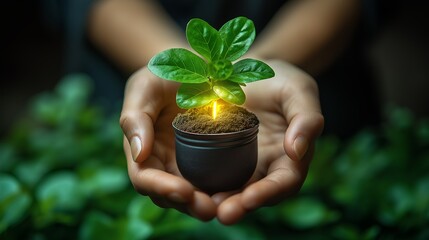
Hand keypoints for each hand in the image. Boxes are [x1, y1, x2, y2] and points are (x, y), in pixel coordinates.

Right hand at [120, 67, 216, 220]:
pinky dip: (223, 189)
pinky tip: (237, 192)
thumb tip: (138, 155)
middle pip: (170, 195)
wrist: (193, 66)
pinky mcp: (210, 158)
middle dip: (187, 204)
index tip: (184, 191)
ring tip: (223, 206)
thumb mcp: (144, 87)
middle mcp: (163, 162)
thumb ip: (135, 118)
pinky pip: (215, 179)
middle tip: (209, 208)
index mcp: (143, 150)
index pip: (145, 178)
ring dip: (206, 203)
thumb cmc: (161, 74)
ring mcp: (187, 163)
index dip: (161, 188)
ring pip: (193, 194)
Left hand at [212, 60, 323, 223]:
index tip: (250, 199)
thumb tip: (298, 151)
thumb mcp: (298, 91)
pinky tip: (183, 185)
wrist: (251, 72)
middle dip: (238, 206)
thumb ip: (306, 118)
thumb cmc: (281, 81)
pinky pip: (208, 173)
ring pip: (228, 189)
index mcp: (289, 158)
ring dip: (215, 200)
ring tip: (198, 204)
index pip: (283, 182)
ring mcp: (239, 164)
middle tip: (222, 213)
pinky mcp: (216, 156)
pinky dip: (198, 181)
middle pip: (253, 195)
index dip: (268, 192)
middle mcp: (263, 168)